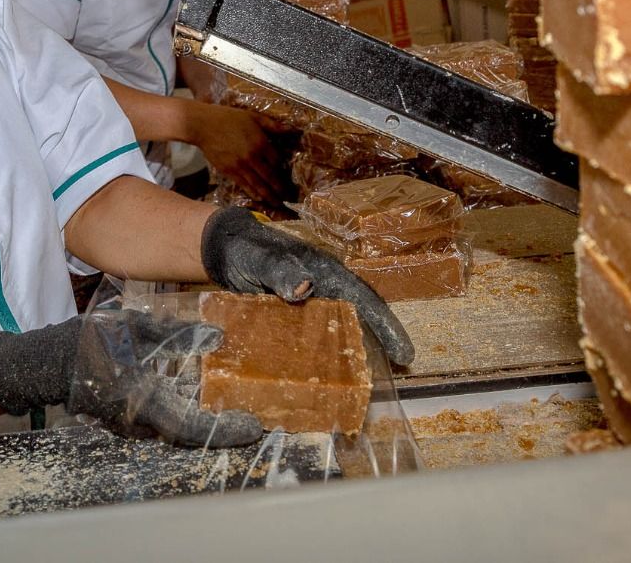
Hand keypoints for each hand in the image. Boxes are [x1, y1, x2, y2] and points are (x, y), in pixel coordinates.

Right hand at [0, 312, 263, 447]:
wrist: (50, 361)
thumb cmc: (91, 342)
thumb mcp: (136, 328)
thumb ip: (177, 334)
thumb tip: (217, 336)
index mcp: (142, 401)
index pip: (191, 428)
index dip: (224, 432)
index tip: (254, 428)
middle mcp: (139, 421)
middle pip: (189, 435)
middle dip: (221, 431)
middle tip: (253, 421)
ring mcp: (131, 425)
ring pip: (176, 432)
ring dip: (206, 425)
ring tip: (235, 412)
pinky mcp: (128, 420)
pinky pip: (164, 423)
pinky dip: (188, 417)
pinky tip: (202, 401)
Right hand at [190, 103, 290, 204]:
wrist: (204, 125)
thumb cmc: (229, 118)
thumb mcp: (254, 117)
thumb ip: (273, 125)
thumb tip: (293, 129)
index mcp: (261, 143)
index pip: (276, 161)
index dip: (281, 168)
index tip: (284, 174)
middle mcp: (252, 157)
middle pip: (270, 177)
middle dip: (279, 188)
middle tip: (287, 197)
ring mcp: (240, 166)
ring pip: (258, 184)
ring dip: (268, 195)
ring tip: (276, 203)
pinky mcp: (228, 171)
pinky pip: (244, 185)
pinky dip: (252, 193)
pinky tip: (259, 198)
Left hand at [200, 207, 415, 364]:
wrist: (225, 251)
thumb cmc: (246, 249)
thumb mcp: (260, 257)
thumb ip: (279, 268)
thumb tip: (305, 286)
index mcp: (325, 272)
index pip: (364, 300)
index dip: (386, 326)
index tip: (405, 352)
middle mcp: (324, 288)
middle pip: (360, 317)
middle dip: (380, 342)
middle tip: (399, 370)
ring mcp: (311, 303)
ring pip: (340, 329)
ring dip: (354, 351)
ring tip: (368, 380)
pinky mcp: (294, 316)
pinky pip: (314, 337)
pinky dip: (324, 355)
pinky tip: (327, 376)